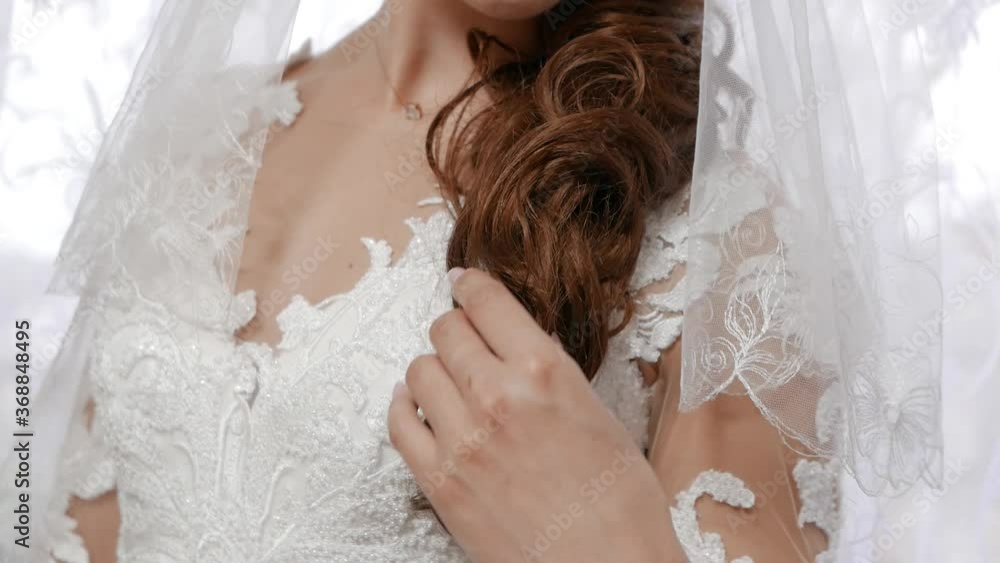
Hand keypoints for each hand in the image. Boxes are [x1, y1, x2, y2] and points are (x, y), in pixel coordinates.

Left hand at [387, 268, 674, 562]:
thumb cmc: (620, 501)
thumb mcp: (599, 413)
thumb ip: (549, 373)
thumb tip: (514, 347)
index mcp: (545, 371)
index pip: (486, 302)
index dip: (470, 284)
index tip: (463, 283)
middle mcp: (497, 396)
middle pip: (446, 330)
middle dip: (455, 329)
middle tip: (464, 340)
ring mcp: (461, 439)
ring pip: (418, 370)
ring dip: (433, 368)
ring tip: (449, 382)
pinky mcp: (439, 481)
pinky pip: (398, 421)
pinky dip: (405, 406)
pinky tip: (418, 406)